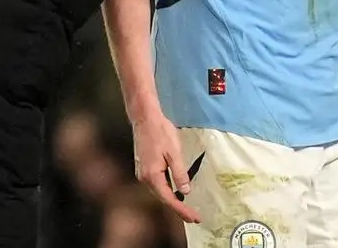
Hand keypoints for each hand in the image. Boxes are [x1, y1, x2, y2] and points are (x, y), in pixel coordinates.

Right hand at [131, 109, 201, 223]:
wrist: (145, 119)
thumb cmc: (161, 133)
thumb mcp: (174, 153)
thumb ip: (180, 173)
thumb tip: (185, 192)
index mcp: (152, 176)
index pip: (169, 199)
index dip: (182, 210)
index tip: (194, 218)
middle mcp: (144, 178)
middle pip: (163, 198)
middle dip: (179, 209)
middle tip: (194, 217)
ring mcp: (142, 174)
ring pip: (159, 192)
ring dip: (173, 201)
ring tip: (187, 209)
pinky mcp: (144, 168)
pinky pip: (157, 185)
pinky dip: (167, 191)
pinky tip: (175, 193)